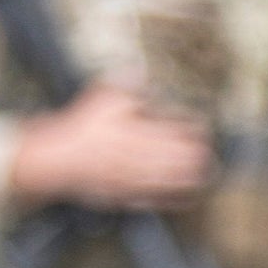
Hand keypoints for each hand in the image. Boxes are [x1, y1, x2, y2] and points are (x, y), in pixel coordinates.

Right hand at [3, 82, 215, 211]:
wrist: (57, 158)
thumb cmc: (81, 127)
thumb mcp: (103, 97)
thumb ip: (126, 84)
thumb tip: (139, 69)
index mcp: (142, 131)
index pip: (181, 131)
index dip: (196, 130)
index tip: (203, 128)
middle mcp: (145, 156)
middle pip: (184, 157)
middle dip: (201, 154)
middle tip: (210, 152)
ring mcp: (139, 177)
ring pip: (176, 179)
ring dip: (195, 176)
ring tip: (208, 173)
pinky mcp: (130, 193)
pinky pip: (161, 198)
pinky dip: (178, 198)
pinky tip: (190, 196)